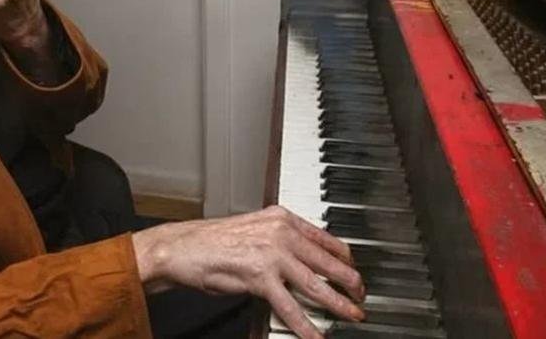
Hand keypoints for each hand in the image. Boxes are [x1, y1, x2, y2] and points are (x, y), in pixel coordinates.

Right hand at [132, 206, 364, 338]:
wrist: (183, 248)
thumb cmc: (212, 242)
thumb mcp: (253, 230)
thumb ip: (279, 239)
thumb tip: (303, 258)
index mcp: (282, 218)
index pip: (326, 238)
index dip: (346, 258)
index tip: (354, 270)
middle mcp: (281, 233)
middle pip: (329, 261)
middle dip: (351, 282)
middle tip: (362, 296)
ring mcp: (272, 255)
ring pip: (316, 285)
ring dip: (339, 303)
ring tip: (352, 315)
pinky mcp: (260, 278)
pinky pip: (290, 307)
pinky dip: (306, 325)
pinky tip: (316, 335)